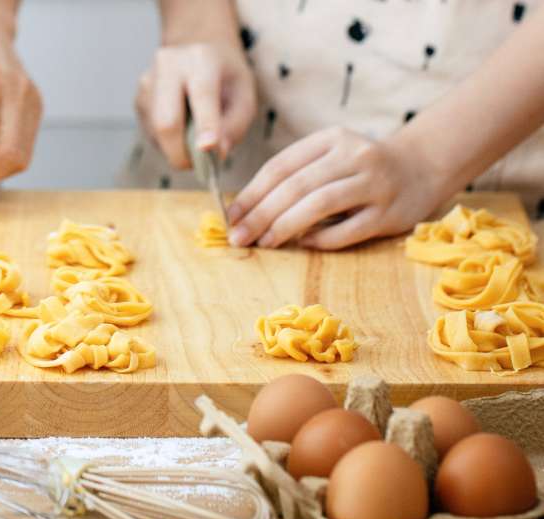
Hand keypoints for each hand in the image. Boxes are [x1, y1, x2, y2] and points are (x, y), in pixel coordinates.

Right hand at [136, 42, 256, 168]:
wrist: (198, 52)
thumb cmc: (226, 79)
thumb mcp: (245, 96)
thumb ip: (235, 125)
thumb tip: (216, 152)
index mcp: (201, 58)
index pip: (202, 95)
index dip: (205, 125)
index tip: (208, 148)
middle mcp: (168, 65)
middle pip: (167, 121)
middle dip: (182, 153)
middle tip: (200, 167)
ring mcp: (148, 82)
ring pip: (157, 133)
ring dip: (177, 149)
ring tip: (196, 140)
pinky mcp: (139, 99)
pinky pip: (152, 134)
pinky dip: (169, 143)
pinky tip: (183, 129)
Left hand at [227, 127, 446, 249]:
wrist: (421, 167)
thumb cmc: (359, 168)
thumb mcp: (329, 157)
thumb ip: (295, 176)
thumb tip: (246, 211)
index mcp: (331, 139)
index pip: (280, 166)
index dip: (251, 193)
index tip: (231, 217)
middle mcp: (354, 156)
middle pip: (296, 185)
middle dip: (261, 214)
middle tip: (239, 237)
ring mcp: (374, 184)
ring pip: (320, 204)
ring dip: (285, 226)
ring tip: (264, 242)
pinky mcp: (389, 213)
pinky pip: (347, 230)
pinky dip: (320, 239)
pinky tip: (303, 244)